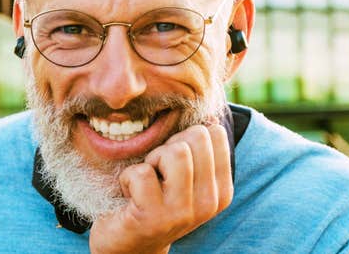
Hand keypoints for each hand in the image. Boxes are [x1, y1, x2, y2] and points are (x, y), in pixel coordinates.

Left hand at [89, 122, 233, 253]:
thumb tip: (207, 108)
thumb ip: (197, 149)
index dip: (185, 139)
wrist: (128, 243)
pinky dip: (127, 178)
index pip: (213, 133)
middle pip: (195, 137)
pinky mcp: (152, 218)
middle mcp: (208, 203)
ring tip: (145, 183)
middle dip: (167, 147)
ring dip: (150, 161)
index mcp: (221, 190)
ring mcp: (182, 213)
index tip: (172, 165)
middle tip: (156, 174)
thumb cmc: (153, 198)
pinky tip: (129, 197)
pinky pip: (141, 173)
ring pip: (175, 151)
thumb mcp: (184, 175)